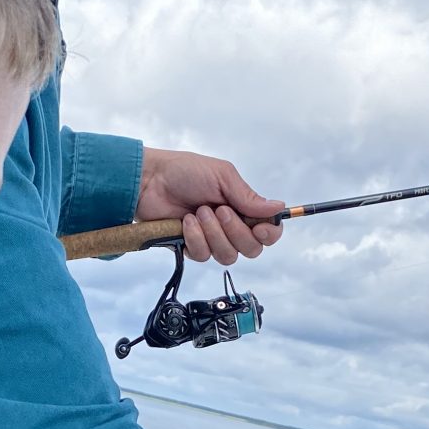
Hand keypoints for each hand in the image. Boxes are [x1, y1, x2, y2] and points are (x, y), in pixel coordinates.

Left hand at [137, 147, 284, 266]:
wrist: (150, 181)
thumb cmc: (185, 172)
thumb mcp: (222, 177)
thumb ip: (248, 197)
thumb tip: (278, 208)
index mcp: (243, 208)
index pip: (268, 232)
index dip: (269, 234)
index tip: (260, 228)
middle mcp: (231, 227)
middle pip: (251, 249)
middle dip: (236, 232)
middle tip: (219, 210)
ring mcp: (212, 239)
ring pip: (228, 256)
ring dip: (214, 234)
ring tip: (198, 212)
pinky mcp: (192, 248)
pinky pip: (203, 256)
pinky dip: (195, 238)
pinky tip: (185, 222)